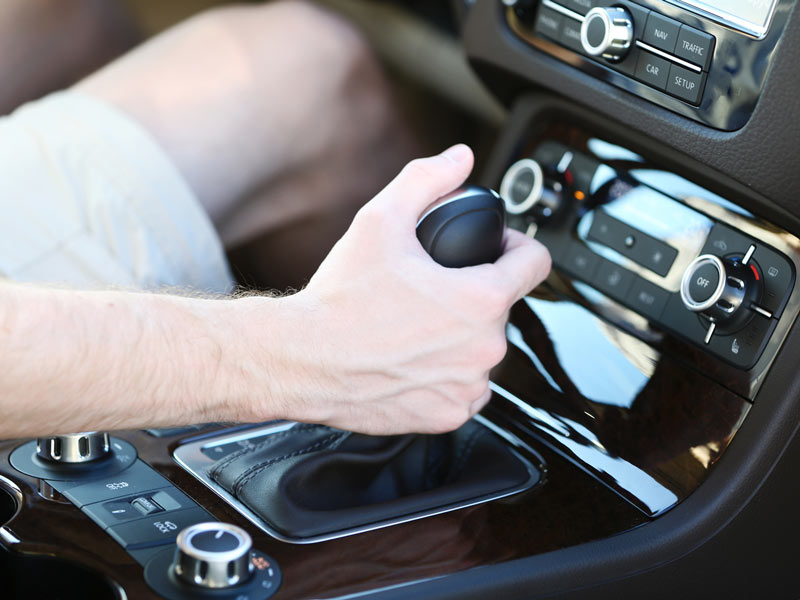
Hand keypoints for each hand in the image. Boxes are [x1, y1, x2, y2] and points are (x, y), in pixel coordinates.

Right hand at [243, 145, 550, 433]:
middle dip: (476, 294)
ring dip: (463, 337)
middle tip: (433, 291)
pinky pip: (465, 388)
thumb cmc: (340, 300)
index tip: (498, 250)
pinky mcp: (449, 415)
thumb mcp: (381, 220)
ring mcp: (468, 386)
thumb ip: (426, 180)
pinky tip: (414, 360)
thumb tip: (459, 159)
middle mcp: (484, 348)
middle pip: (502, 308)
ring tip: (419, 326)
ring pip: (483, 351)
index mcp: (481, 299)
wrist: (303, 361)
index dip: (517, 247)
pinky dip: (448, 375)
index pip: (537, 264)